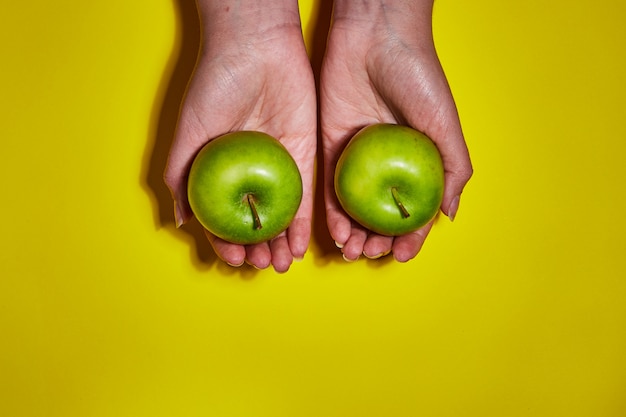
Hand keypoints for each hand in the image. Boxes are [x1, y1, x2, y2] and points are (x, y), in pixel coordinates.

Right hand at [164, 1, 316, 271]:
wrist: (255, 49)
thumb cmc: (214, 86)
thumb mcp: (187, 133)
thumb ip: (179, 174)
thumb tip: (180, 221)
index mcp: (220, 171)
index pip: (223, 217)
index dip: (225, 242)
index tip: (231, 260)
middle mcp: (249, 173)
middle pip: (254, 221)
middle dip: (256, 248)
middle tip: (260, 266)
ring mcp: (278, 166)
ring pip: (280, 215)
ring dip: (279, 244)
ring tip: (279, 264)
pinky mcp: (304, 156)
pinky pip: (306, 197)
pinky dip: (302, 224)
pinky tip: (299, 246)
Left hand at [320, 0, 471, 261]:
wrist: (375, 36)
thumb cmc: (418, 75)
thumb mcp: (444, 124)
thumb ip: (452, 169)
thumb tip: (449, 214)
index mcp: (416, 159)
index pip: (413, 207)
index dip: (410, 235)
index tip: (401, 256)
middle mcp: (386, 163)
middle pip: (380, 212)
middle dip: (377, 239)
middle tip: (371, 253)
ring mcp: (357, 156)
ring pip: (353, 206)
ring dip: (353, 232)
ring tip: (352, 251)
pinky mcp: (329, 144)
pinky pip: (328, 185)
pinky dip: (331, 211)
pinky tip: (334, 231)